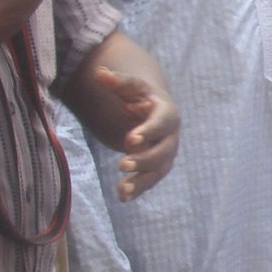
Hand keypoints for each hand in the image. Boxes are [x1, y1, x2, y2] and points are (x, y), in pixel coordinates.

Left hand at [86, 60, 178, 198]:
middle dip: (143, 160)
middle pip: (163, 151)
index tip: (130, 140)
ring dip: (141, 182)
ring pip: (158, 172)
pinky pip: (150, 181)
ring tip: (121, 191)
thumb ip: (117, 82)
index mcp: (167, 113)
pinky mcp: (157, 167)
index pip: (162, 123)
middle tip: (121, 164)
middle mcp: (171, 136)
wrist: (154, 111)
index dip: (149, 131)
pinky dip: (137, 190)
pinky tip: (121, 197)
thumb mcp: (131, 88)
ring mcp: (166, 154)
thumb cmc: (140, 97)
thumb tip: (100, 74)